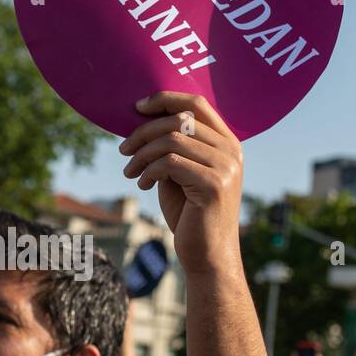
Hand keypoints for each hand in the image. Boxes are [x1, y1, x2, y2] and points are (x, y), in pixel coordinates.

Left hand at [120, 92, 242, 276]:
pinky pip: (169, 163)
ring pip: (172, 139)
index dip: (165, 99)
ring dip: (142, 154)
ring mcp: (226, 167)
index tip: (137, 107)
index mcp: (228, 143)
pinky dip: (148, 171)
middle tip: (123, 150)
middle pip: (179, 119)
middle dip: (144, 131)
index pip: (198, 103)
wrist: (207, 257)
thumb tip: (141, 121)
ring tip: (130, 172)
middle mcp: (232, 151)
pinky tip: (142, 186)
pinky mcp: (214, 185)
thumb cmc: (190, 216)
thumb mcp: (179, 174)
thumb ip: (172, 148)